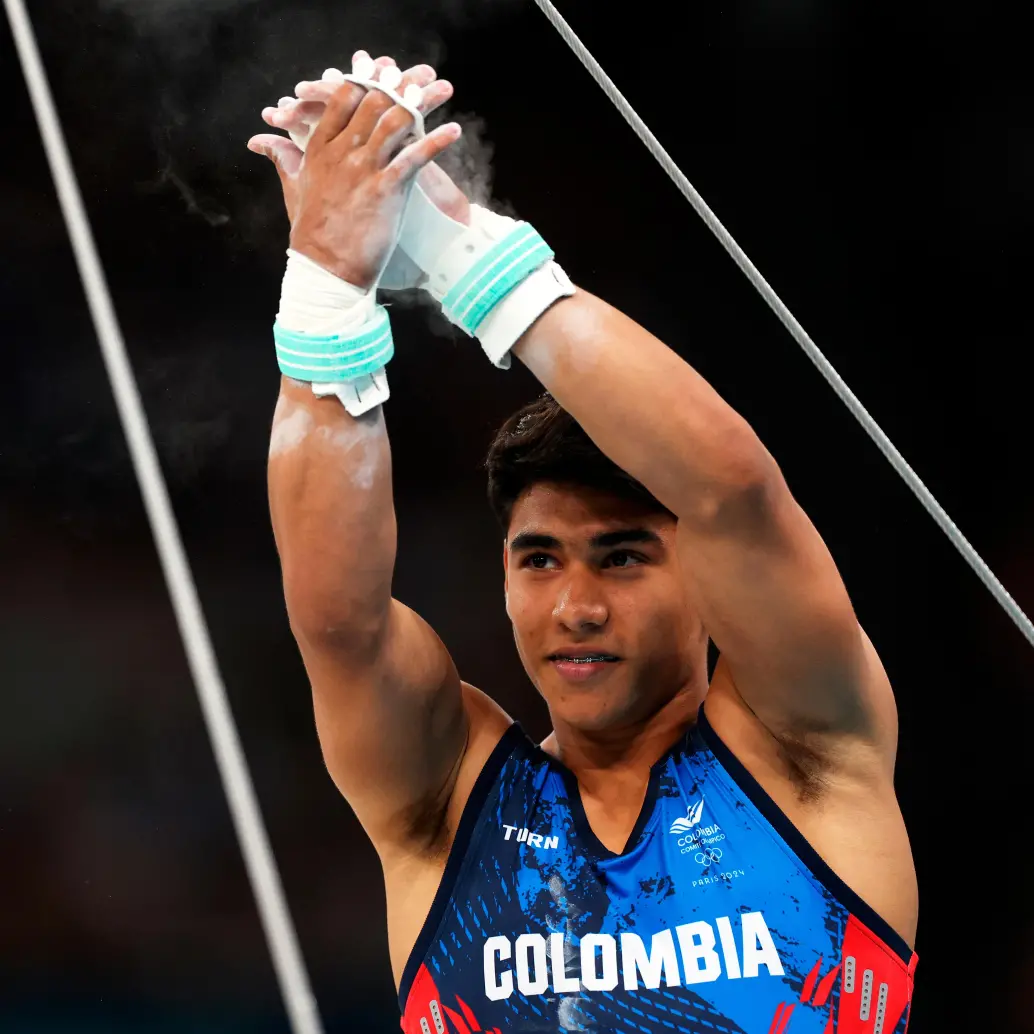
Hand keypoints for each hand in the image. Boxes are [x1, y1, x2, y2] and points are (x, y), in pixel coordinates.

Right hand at [259, 56, 470, 226]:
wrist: (325, 268)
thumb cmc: (311, 233)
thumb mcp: (293, 189)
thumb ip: (283, 159)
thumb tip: (261, 142)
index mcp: (319, 148)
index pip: (342, 98)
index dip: (364, 79)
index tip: (380, 68)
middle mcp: (342, 152)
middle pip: (373, 102)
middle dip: (398, 83)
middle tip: (418, 73)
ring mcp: (364, 169)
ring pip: (394, 121)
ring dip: (419, 103)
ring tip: (438, 91)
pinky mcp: (385, 189)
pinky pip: (415, 156)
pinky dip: (437, 141)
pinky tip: (454, 130)